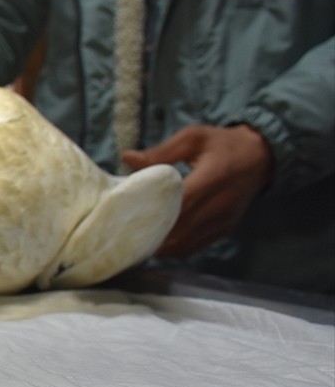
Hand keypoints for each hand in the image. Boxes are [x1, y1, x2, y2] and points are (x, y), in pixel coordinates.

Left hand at [122, 124, 272, 257]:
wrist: (261, 157)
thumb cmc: (223, 144)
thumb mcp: (194, 138)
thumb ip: (161, 151)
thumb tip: (127, 158)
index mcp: (212, 178)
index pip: (179, 204)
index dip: (153, 214)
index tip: (127, 216)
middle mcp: (220, 204)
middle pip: (179, 230)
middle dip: (150, 235)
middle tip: (124, 233)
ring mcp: (223, 221)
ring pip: (184, 244)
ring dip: (160, 246)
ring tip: (136, 239)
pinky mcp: (224, 230)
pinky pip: (194, 247)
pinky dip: (174, 248)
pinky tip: (157, 241)